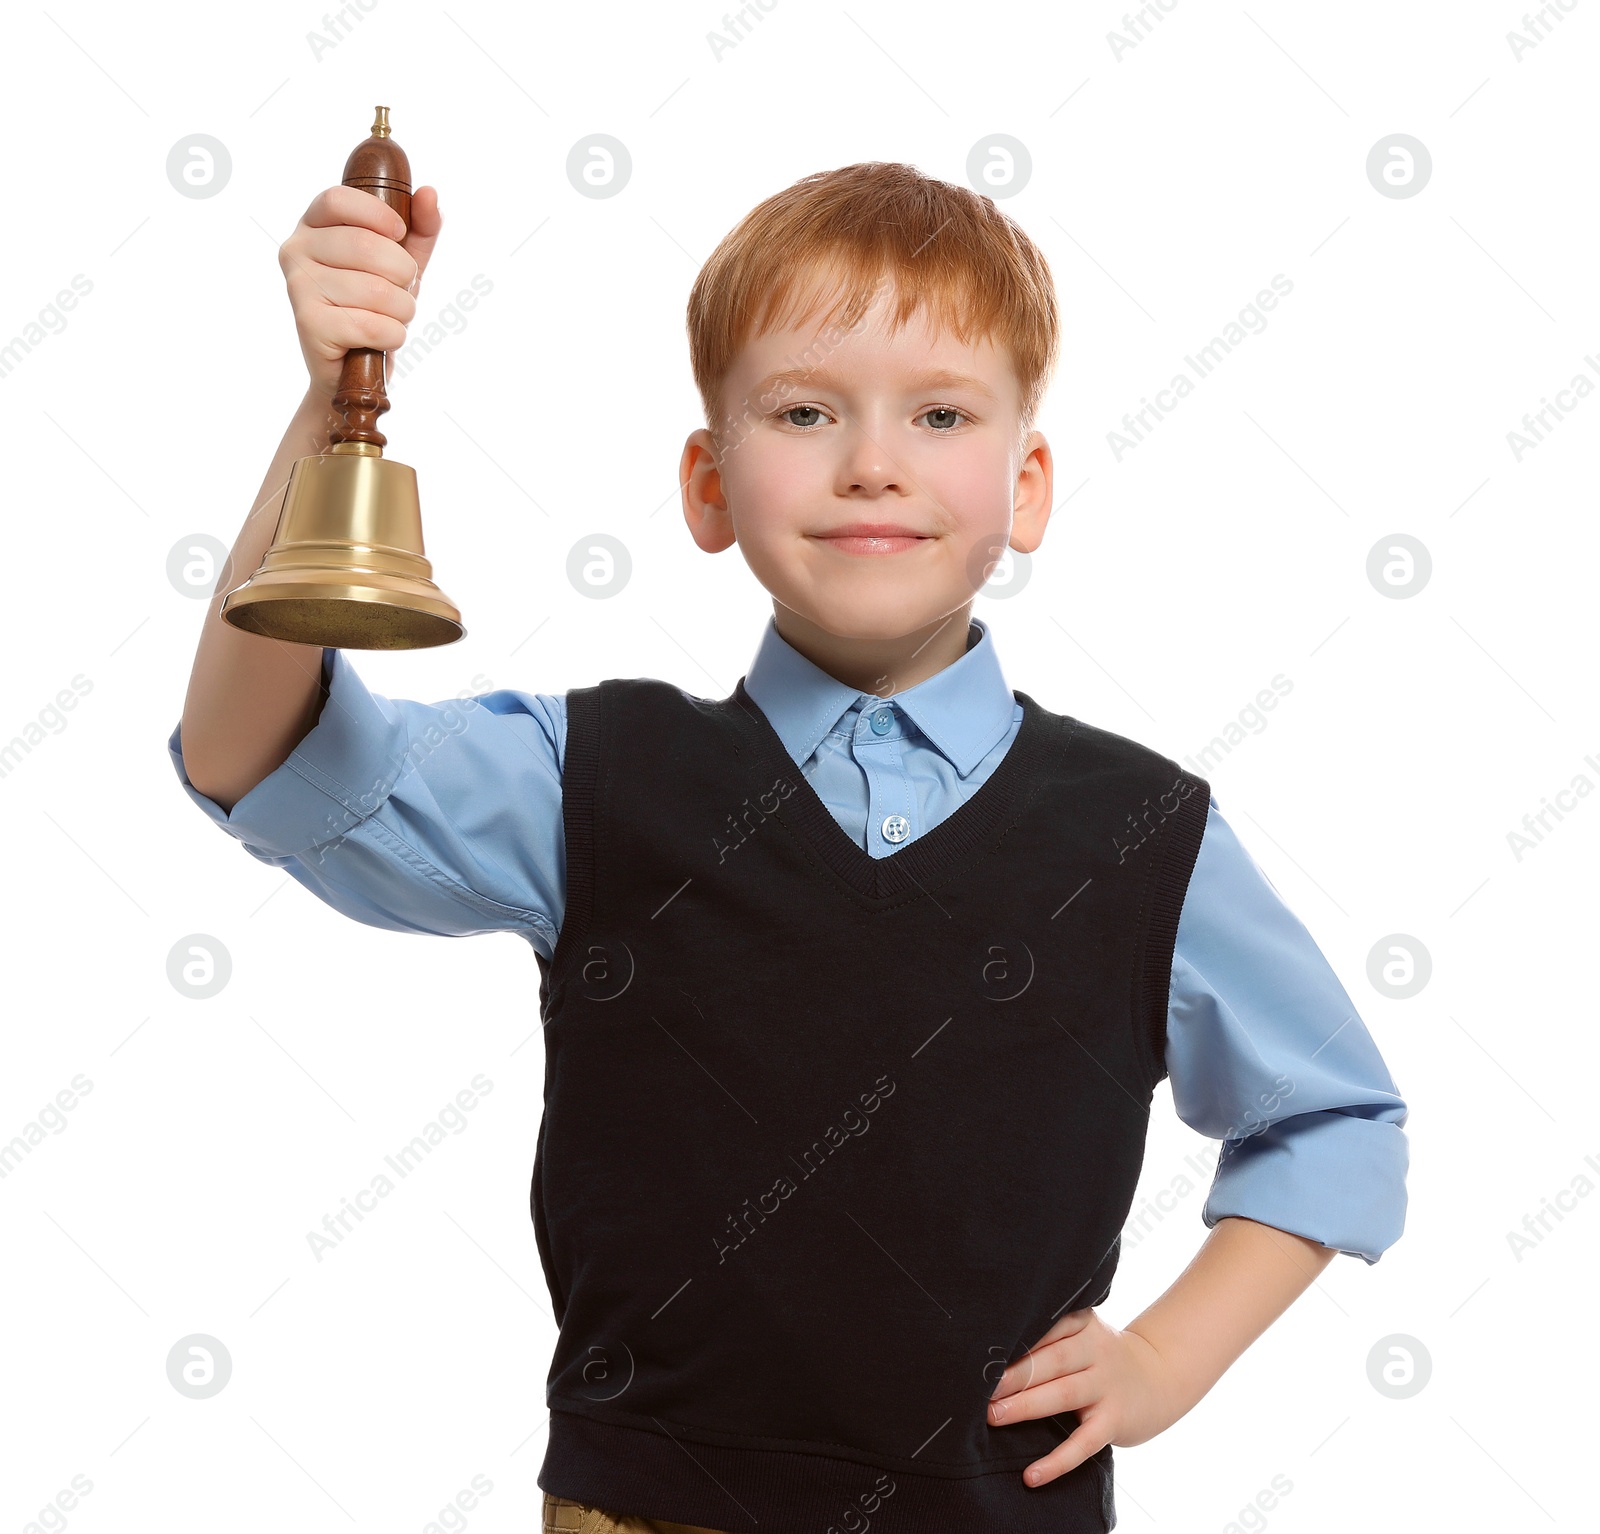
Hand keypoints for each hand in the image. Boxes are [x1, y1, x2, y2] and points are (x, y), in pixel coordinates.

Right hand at [277, 182, 443, 400]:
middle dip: (402, 272)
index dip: (377, 214)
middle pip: (364, 245)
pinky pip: (369, 325)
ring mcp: (298, 287)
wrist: (351, 366)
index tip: (400, 234)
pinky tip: (385, 337)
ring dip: (402, 309)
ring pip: (374, 289)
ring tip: (395, 317)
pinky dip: (392, 335)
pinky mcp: (308, 324)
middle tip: (405, 289)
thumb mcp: (401, 262)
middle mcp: (296, 250)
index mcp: (313, 225)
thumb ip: (419, 229)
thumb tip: (429, 193)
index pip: (338, 200)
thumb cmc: (374, 306)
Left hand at [987, 1308, 1188, 1485]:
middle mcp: (1096, 1350)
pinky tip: (1031, 1475)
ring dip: (1025, 1406)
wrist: (1158, 1377)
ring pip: (1063, 1395)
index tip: (978, 1351)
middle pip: (1050, 1360)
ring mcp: (1107, 1386)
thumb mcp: (1081, 1335)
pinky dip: (1057, 1461)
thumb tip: (987, 1359)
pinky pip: (1083, 1444)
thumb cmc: (1100, 1356)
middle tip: (978, 1387)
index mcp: (1082, 1324)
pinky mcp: (1115, 1421)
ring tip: (993, 1415)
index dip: (1013, 1339)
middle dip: (1013, 1374)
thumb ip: (1046, 1338)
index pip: (1045, 1325)